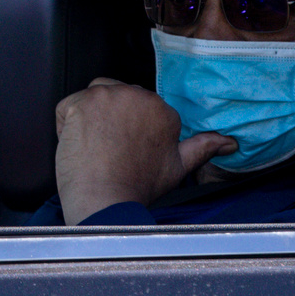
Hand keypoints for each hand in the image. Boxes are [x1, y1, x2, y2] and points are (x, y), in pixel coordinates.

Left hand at [53, 77, 224, 222]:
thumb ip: (203, 147)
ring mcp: (105, 97)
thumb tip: (229, 142)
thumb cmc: (139, 187)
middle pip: (113, 96)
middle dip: (108, 119)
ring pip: (90, 99)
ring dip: (88, 118)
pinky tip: (79, 146)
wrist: (106, 200)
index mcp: (161, 108)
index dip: (126, 127)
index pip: (136, 105)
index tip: (124, 149)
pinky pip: (66, 108)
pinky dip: (66, 125)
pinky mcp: (78, 103)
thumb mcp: (178, 166)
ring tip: (95, 148)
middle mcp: (135, 94)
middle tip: (108, 150)